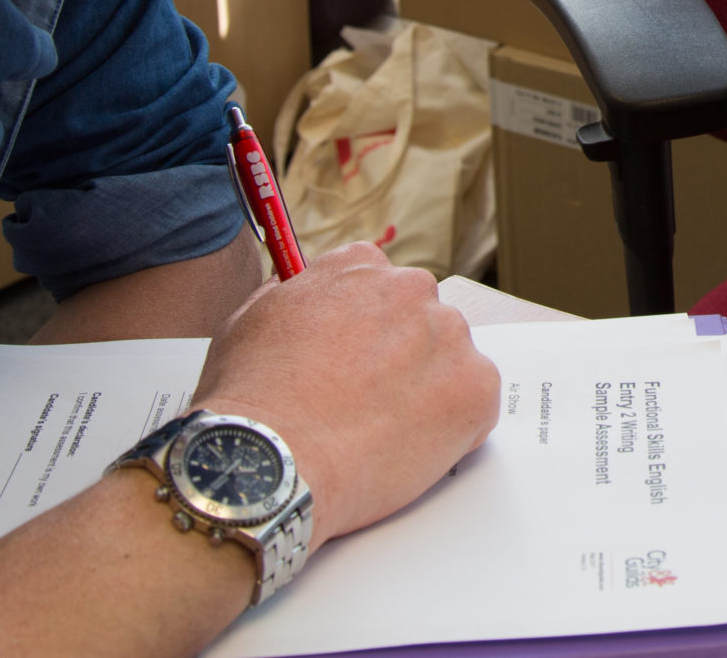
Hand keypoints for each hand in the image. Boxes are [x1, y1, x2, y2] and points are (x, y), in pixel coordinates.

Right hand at [192, 241, 499, 538]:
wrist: (275, 461)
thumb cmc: (253, 399)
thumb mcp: (250, 320)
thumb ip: (288, 294)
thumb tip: (299, 290)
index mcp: (360, 266)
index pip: (378, 282)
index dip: (366, 326)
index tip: (355, 356)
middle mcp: (411, 289)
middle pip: (420, 318)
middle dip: (401, 355)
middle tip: (368, 400)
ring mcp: (448, 337)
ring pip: (449, 361)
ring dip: (427, 389)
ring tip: (381, 431)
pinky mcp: (476, 388)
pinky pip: (475, 404)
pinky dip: (452, 426)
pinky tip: (409, 447)